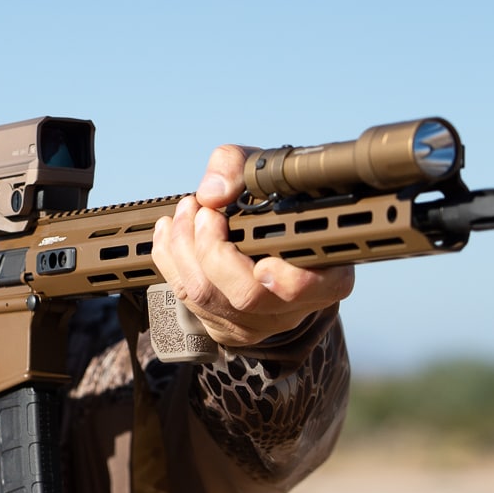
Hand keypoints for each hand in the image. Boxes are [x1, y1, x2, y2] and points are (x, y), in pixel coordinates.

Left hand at [151, 144, 355, 347]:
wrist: (263, 231)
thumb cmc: (272, 200)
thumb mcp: (264, 169)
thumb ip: (239, 166)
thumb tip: (211, 194)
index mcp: (324, 271)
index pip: (316, 288)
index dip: (291, 282)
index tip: (265, 264)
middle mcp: (292, 305)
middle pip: (246, 295)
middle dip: (212, 249)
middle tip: (205, 211)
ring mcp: (254, 321)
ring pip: (207, 298)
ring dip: (183, 248)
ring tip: (185, 211)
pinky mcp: (222, 325)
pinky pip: (185, 298)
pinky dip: (168, 259)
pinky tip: (169, 231)